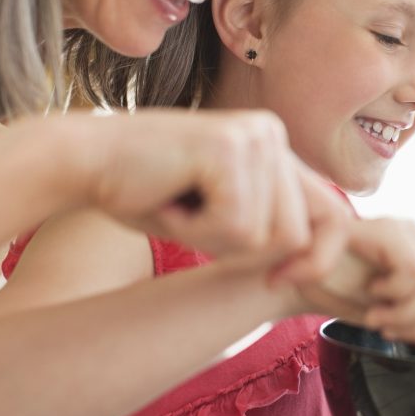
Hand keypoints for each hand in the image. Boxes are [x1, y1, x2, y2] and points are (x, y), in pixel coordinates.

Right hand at [69, 109, 350, 263]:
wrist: (82, 162)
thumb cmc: (145, 194)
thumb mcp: (219, 214)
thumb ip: (265, 225)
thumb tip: (310, 263)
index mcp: (275, 146)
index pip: (332, 214)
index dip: (316, 259)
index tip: (276, 282)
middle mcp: (272, 133)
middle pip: (296, 234)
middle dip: (242, 252)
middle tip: (190, 221)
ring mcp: (255, 136)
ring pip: (267, 236)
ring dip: (213, 241)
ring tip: (177, 206)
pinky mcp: (230, 148)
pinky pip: (236, 227)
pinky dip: (196, 232)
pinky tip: (168, 200)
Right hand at [309, 218, 414, 343]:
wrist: (294, 276)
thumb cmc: (339, 290)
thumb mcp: (393, 308)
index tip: (413, 337)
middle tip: (388, 329)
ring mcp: (408, 230)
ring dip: (404, 316)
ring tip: (378, 316)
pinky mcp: (391, 232)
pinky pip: (414, 276)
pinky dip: (394, 297)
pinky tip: (374, 294)